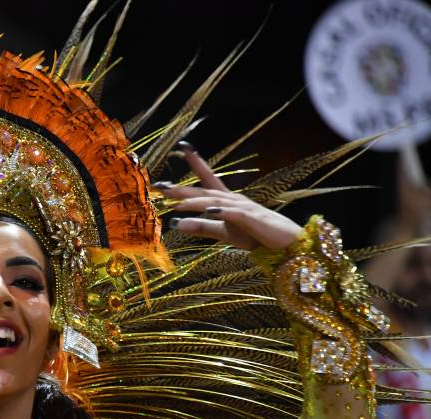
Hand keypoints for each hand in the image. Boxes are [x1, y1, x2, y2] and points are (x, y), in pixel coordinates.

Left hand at [157, 143, 302, 250]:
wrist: (285, 243)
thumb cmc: (256, 235)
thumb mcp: (224, 232)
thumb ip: (202, 227)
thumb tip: (175, 224)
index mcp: (227, 200)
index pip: (208, 178)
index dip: (196, 163)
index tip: (182, 148)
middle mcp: (233, 199)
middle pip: (204, 190)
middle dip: (182, 188)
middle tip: (159, 185)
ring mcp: (243, 207)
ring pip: (215, 200)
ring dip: (195, 200)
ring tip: (176, 202)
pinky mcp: (252, 218)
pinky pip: (233, 213)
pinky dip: (221, 211)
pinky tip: (209, 210)